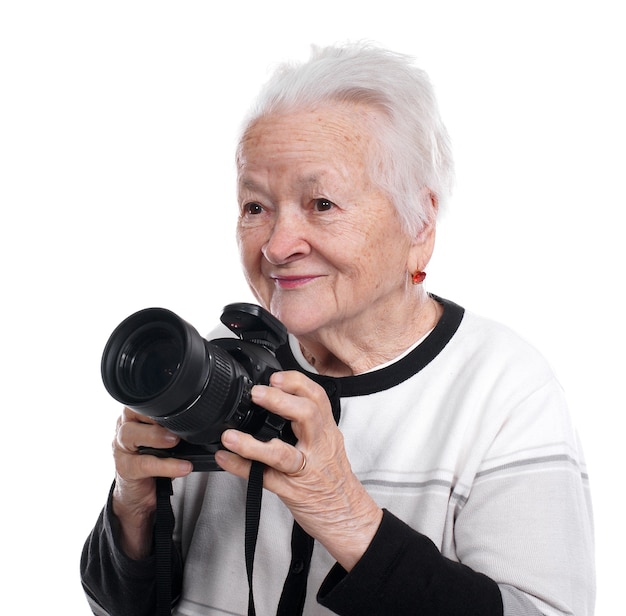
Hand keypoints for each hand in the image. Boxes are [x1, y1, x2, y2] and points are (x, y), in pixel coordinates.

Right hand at [112, 407, 192, 557]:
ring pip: (132, 435)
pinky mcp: (124, 468)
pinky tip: (183, 466)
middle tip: (177, 425)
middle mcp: (125, 426)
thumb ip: (180, 426)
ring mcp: (121, 447)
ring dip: (156, 436)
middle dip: (155, 417)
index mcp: (137, 414)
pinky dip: (165, 465)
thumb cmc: (156, 459)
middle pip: (133, 413)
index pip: (145, 401)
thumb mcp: (169, 439)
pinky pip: (143, 464)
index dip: (160, 402)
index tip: (180, 404)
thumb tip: (211, 417)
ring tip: (176, 442)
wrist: (140, 493)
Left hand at [214, 371, 382, 570]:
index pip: (317, 398)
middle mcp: (319, 448)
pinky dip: (242, 468)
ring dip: (252, 443)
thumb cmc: (334, 481)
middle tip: (257, 393)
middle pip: (307, 416)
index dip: (296, 382)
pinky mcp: (294, 493)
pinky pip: (266, 480)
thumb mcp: (328, 445)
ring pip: (283, 454)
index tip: (275, 377)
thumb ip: (309, 425)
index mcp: (327, 432)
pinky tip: (226, 459)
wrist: (349, 517)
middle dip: (280, 400)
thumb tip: (279, 401)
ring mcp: (306, 471)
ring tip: (230, 435)